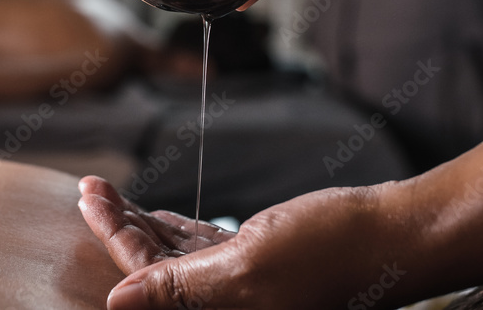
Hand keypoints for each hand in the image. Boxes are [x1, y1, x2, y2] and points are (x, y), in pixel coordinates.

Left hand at [78, 175, 402, 308]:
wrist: (395, 234)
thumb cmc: (331, 251)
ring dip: (142, 221)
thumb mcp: (247, 268)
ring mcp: (242, 286)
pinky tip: (155, 213)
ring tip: (110, 190)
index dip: (112, 236)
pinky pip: (202, 249)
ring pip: (174, 255)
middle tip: (91, 185)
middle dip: (118, 226)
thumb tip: (116, 301)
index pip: (145, 281)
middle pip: (153, 268)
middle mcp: (226, 307)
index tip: (87, 197)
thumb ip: (179, 288)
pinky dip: (176, 229)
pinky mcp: (257, 264)